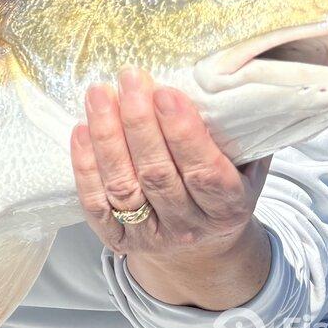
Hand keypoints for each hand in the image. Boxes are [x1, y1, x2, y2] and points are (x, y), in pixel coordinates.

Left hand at [71, 66, 272, 308]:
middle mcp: (189, 226)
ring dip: (107, 136)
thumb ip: (240, 133)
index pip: (206, 173)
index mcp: (228, 208)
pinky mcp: (118, 240)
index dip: (184, 134)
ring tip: (99, 94)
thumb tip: (229, 80)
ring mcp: (152, 236)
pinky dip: (85, 166)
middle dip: (140, 122)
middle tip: (130, 79)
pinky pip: (96, 203)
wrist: (202, 248)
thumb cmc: (222, 188)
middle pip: (158, 175)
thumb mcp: (247, 166)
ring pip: (123, 186)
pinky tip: (81, 129)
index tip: (166, 93)